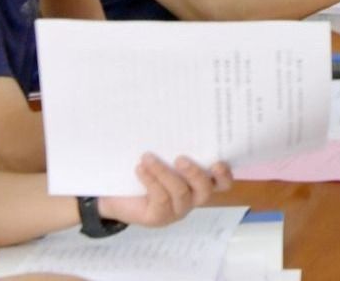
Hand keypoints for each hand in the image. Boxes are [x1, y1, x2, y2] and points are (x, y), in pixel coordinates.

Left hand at [97, 154, 231, 227]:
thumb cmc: (144, 170)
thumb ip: (174, 148)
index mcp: (199, 183)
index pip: (222, 184)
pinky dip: (151, 180)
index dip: (224, 175)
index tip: (218, 161)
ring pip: (180, 192)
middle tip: (180, 158)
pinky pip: (160, 198)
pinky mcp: (159, 217)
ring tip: (147, 157)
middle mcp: (192, 198)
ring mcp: (176, 210)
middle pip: (205, 190)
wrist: (115, 194)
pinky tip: (140, 168)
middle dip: (195, 173)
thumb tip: (177, 122)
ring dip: (164, 172)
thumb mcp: (163, 156)